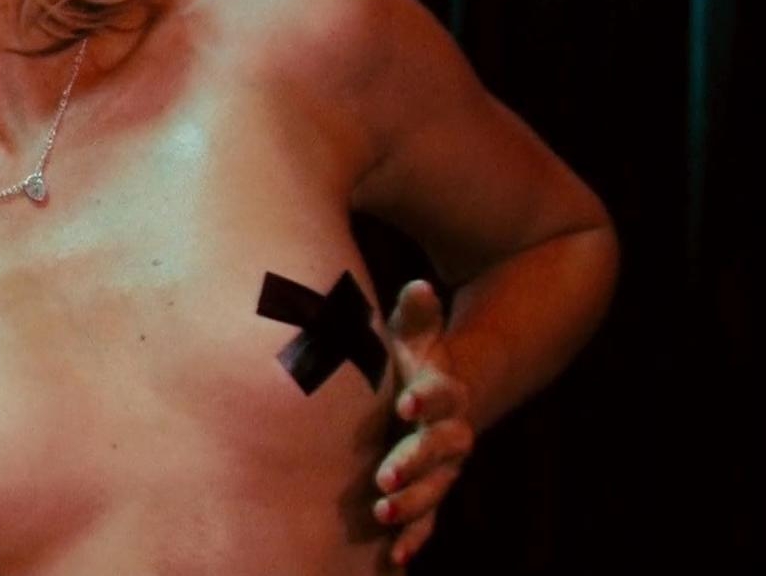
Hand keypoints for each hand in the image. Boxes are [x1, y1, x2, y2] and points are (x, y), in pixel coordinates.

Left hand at [373, 279, 474, 566]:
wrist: (440, 398)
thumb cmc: (415, 364)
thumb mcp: (414, 337)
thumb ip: (416, 315)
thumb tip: (419, 284)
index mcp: (444, 393)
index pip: (440, 395)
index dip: (427, 399)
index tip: (406, 402)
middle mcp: (449, 433)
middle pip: (439, 450)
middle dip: (415, 462)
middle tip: (386, 475)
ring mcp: (443, 467)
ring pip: (434, 490)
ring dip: (412, 505)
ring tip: (384, 514)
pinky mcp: (430, 491)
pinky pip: (428, 519)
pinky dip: (413, 537)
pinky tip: (395, 557)